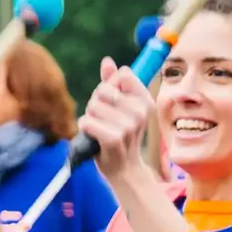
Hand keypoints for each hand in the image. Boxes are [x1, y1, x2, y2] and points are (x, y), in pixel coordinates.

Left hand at [77, 59, 155, 190]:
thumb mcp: (121, 107)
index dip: (110, 86)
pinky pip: (87, 122)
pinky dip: (85, 128)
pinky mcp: (113, 138)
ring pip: (93, 106)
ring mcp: (128, 126)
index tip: (114, 103)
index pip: (122, 75)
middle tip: (104, 120)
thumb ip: (113, 83)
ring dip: (90, 117)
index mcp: (146, 101)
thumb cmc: (121, 135)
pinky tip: (93, 137)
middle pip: (103, 90)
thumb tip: (107, 61)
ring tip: (100, 130)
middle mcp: (140, 112)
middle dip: (96, 103)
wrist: (124, 169)